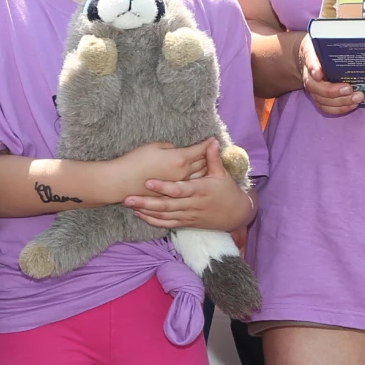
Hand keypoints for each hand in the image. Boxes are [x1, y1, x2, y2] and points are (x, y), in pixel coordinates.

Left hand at [127, 139, 252, 229]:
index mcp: (200, 190)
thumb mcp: (222, 175)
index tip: (148, 182)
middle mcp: (192, 205)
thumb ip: (212, 158)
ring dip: (146, 212)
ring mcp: (188, 216)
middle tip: (128, 198)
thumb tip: (211, 141)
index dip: (163, 187)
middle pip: (166, 205)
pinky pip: (167, 224)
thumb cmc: (228, 192)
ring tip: (130, 205)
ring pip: (164, 216)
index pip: (178, 190)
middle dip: (146, 202)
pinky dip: (153, 221)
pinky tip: (140, 215)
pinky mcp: (187, 223)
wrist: (236, 214)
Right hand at [298, 33, 361, 117]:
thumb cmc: (317, 48)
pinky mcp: (321, 99)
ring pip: (324, 103)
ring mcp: (315, 91)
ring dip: (341, 103)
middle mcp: (310, 80)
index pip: (310, 68)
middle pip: (318, 91)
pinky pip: (327, 108)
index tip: (320, 74)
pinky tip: (352, 105)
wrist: (308, 57)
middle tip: (352, 89)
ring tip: (357, 98)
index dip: (314, 71)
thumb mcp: (316, 41)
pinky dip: (340, 109)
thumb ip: (321, 45)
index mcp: (309, 62)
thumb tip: (328, 56)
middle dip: (335, 93)